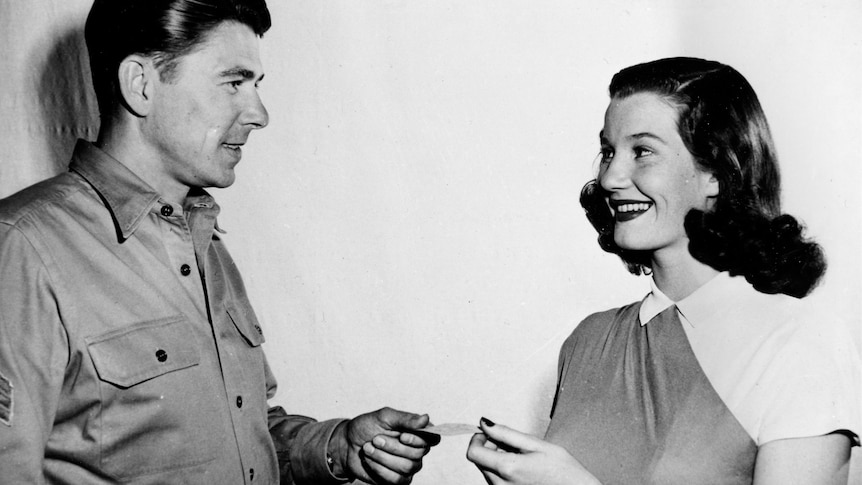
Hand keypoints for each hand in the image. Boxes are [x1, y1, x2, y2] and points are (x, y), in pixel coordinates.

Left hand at [329, 407, 436, 483]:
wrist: (347, 443)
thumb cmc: (367, 427)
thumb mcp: (384, 416)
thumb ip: (405, 418)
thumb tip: (426, 419)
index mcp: (417, 432)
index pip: (433, 438)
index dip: (420, 439)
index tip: (402, 436)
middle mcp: (416, 451)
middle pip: (418, 454)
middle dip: (393, 446)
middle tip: (376, 439)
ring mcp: (408, 467)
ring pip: (406, 467)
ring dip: (383, 457)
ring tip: (368, 448)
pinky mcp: (397, 480)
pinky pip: (397, 480)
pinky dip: (380, 469)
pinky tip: (370, 460)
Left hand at [465, 418, 600, 484]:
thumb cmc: (564, 471)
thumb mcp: (537, 444)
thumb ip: (506, 433)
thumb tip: (485, 423)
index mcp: (508, 468)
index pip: (473, 452)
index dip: (477, 439)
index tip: (487, 433)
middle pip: (479, 462)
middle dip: (489, 448)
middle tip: (510, 444)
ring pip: (487, 472)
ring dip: (496, 461)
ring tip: (520, 458)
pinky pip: (496, 482)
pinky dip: (502, 473)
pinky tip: (521, 469)